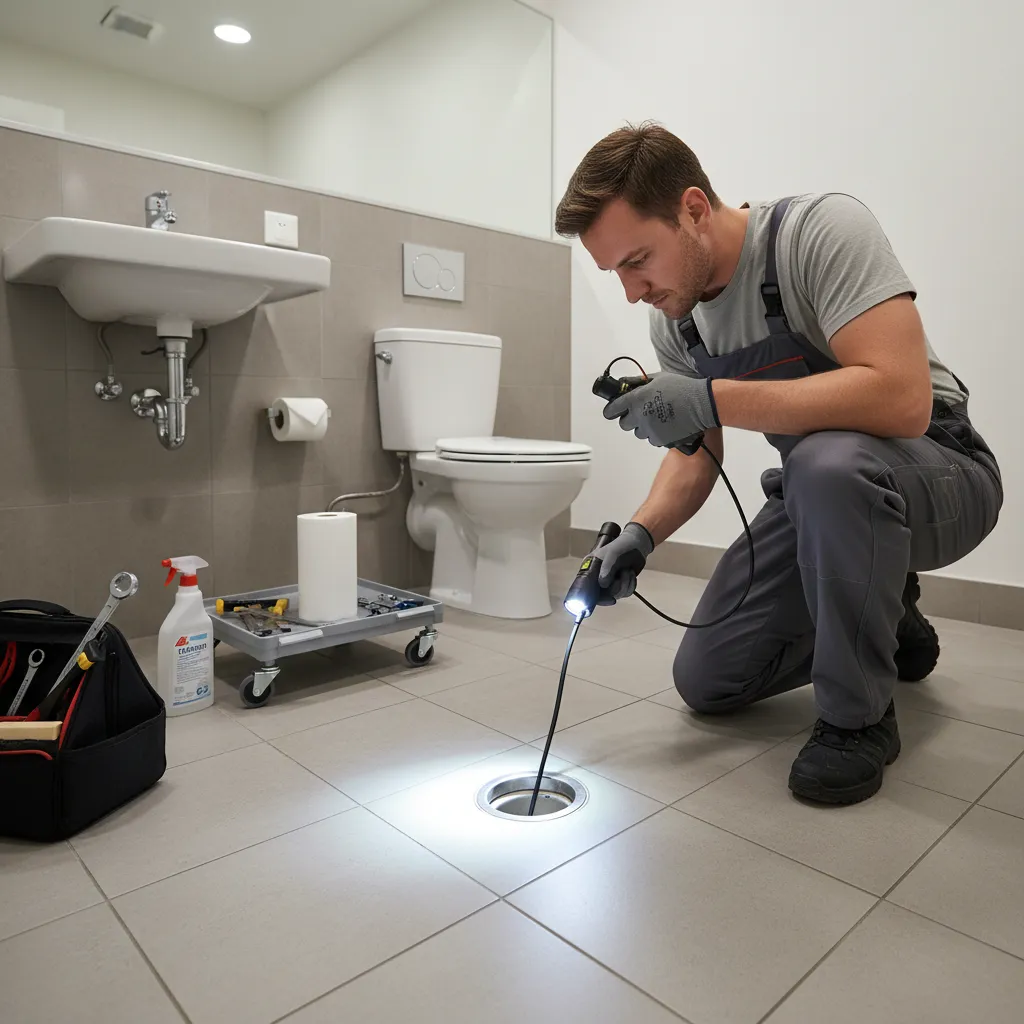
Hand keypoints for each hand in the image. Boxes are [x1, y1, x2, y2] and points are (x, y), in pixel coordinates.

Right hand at [593, 522, 654, 604]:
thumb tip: (603, 584)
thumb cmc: (621, 547)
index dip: (594, 596)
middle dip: (616, 587)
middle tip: (621, 576)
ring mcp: (610, 582)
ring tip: (627, 570)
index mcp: (591, 569)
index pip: (586, 588)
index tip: (606, 597)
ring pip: (617, 594)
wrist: (638, 545)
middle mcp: (598, 578)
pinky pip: (625, 593)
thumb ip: (606, 569)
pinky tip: (631, 574)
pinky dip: (631, 585)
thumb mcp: (612, 555)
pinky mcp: (621, 585)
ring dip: (625, 583)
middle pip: (603, 595)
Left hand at [604, 372, 719, 447]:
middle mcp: (639, 416)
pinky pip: (651, 439)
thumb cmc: (682, 388)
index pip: (612, 409)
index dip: (611, 410)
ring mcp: (649, 430)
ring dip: (643, 426)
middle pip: (624, 424)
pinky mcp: (659, 440)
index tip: (612, 410)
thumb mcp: (657, 378)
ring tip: (657, 417)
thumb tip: (624, 383)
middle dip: (629, 418)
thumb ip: (638, 382)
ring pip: (638, 432)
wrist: (702, 404)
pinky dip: (655, 434)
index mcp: (636, 399)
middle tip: (640, 412)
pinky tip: (665, 424)